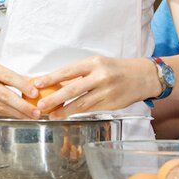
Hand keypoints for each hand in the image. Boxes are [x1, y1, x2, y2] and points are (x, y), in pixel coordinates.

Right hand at [0, 57, 40, 118]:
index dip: (22, 85)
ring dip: (17, 114)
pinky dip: (7, 115)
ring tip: (31, 117)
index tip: (35, 93)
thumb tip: (30, 85)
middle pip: (4, 95)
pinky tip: (17, 116)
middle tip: (36, 112)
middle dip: (22, 106)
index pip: (7, 77)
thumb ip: (7, 75)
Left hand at [31, 56, 158, 118]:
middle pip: (73, 89)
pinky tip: (68, 115)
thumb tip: (56, 84)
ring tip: (51, 114)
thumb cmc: (115, 69)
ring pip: (81, 103)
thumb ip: (79, 74)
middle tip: (41, 105)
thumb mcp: (97, 65)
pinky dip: (78, 112)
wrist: (142, 76)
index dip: (51, 78)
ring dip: (64, 110)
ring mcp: (107, 91)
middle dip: (55, 98)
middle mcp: (100, 76)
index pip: (68, 71)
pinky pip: (91, 109)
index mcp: (94, 63)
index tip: (37, 83)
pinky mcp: (111, 104)